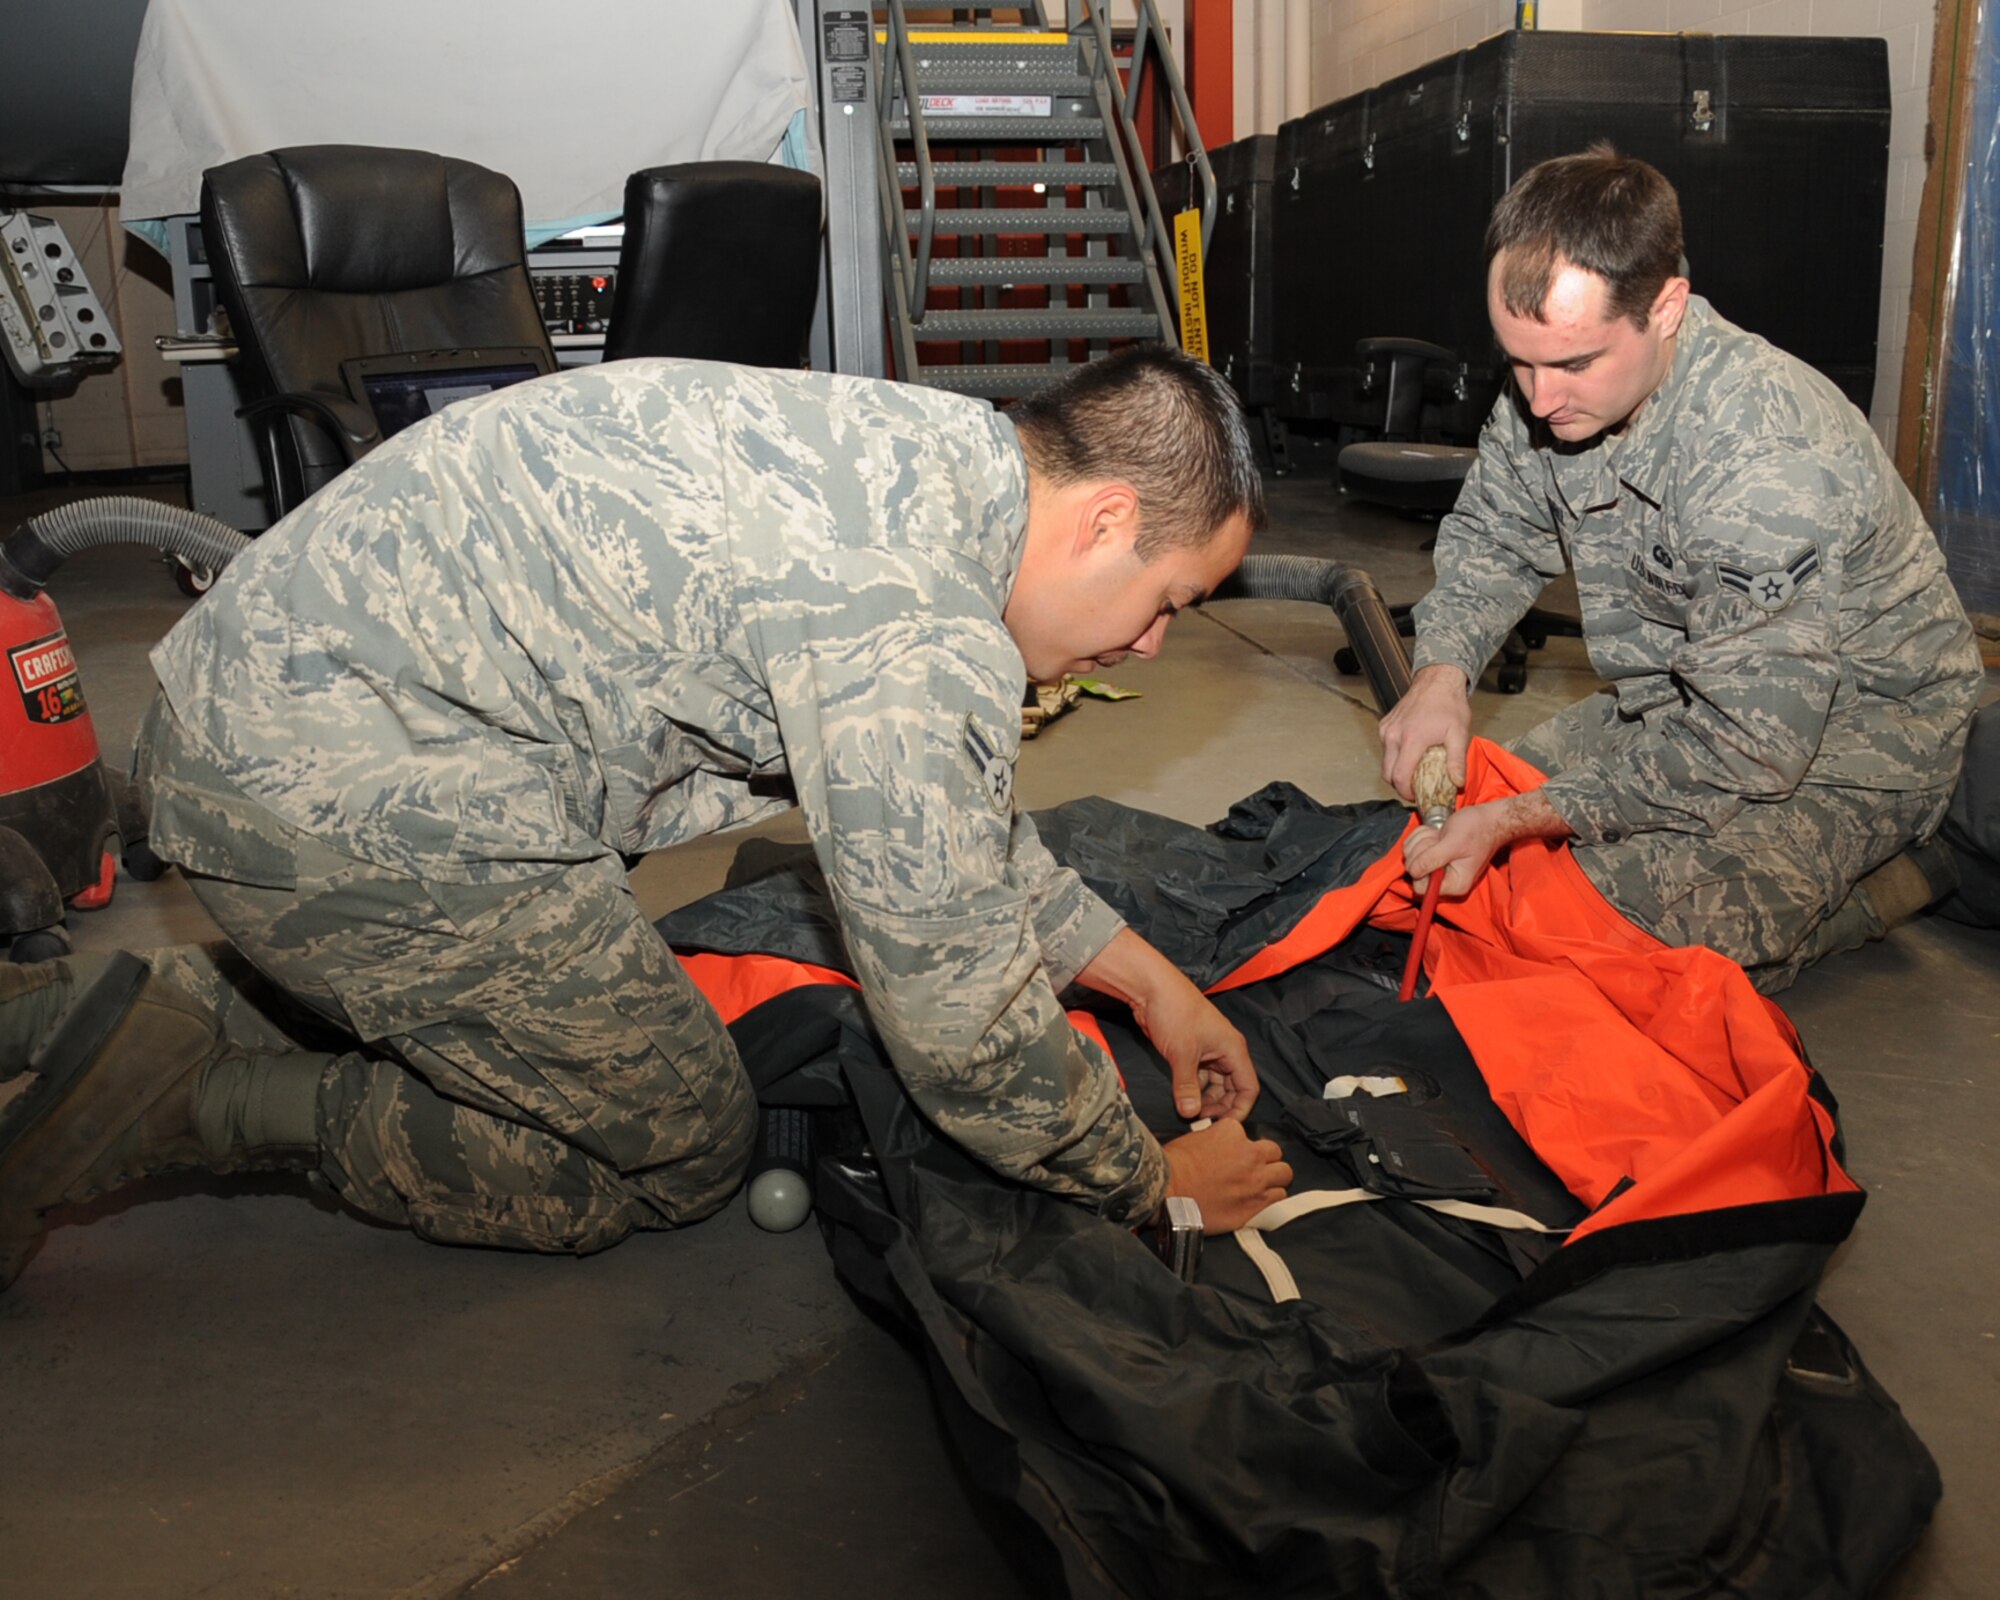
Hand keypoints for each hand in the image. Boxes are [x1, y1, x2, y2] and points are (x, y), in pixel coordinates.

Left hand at [1135, 981, 1258, 1122]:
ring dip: (1205, 1099)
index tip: (1225, 1127)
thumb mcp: (1181, 1053)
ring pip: (1215, 1084)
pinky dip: (1193, 1089)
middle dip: (1220, 1107)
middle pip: (1233, 1089)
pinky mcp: (1192, 1052)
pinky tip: (1182, 1098)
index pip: (1248, 1088)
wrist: (1152, 989)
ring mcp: (1208, 1052)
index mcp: (1233, 1049)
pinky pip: (1199, 1077)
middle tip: (1201, 1121)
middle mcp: (1226, 1051)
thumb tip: (1190, 1114)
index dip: (1239, 1109)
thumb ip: (1187, 1086)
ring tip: (1190, 1112)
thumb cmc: (1175, 1013)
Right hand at [1163, 1120, 1292, 1232]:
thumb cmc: (1173, 1166)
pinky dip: (1272, 1199)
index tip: (1232, 1154)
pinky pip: (1279, 1199)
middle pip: (1275, 1152)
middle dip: (1265, 1159)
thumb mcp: (1194, 1138)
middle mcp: (1250, 1154)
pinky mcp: (1256, 1205)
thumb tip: (1220, 1146)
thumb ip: (1216, 1138)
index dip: (1240, 1145)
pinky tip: (1260, 1200)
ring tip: (1260, 1185)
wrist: (1167, 1193)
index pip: (1248, 1134)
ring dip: (1273, 1179)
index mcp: (1233, 1132)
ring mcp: (1256, 1181)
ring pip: (1283, 1175)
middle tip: (1253, 1168)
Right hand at [1380, 664, 1471, 802]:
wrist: (1437, 680)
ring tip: (1416, 771)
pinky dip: (1395, 757)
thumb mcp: (1459, 734)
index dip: (1406, 793)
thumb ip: (1457, 761)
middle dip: (1400, 786)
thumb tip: (1457, 783)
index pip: (1400, 777)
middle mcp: (1394, 735)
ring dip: (1397, 771)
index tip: (1417, 796)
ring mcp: (1387, 730)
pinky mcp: (1385, 725)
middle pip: (1387, 774)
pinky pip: (1386, 749)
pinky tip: (1411, 753)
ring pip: (1385, 762)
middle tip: (1416, 788)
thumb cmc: (1449, 704)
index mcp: (1412, 739)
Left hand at [1404, 789, 1573, 898]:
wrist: (1493, 817)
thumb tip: (1414, 872)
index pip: (1421, 888)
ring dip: (1422, 840)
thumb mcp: (1453, 841)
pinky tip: (1438, 831)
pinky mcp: (1436, 858)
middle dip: (1420, 849)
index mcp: (1455, 885)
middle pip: (1412, 874)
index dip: (1421, 865)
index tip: (1436, 847)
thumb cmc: (1478, 828)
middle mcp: (1446, 882)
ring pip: (1412, 859)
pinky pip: (1416, 850)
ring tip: (1442, 832)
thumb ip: (1432, 859)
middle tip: (1440, 836)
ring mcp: (1440, 870)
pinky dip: (1423, 837)